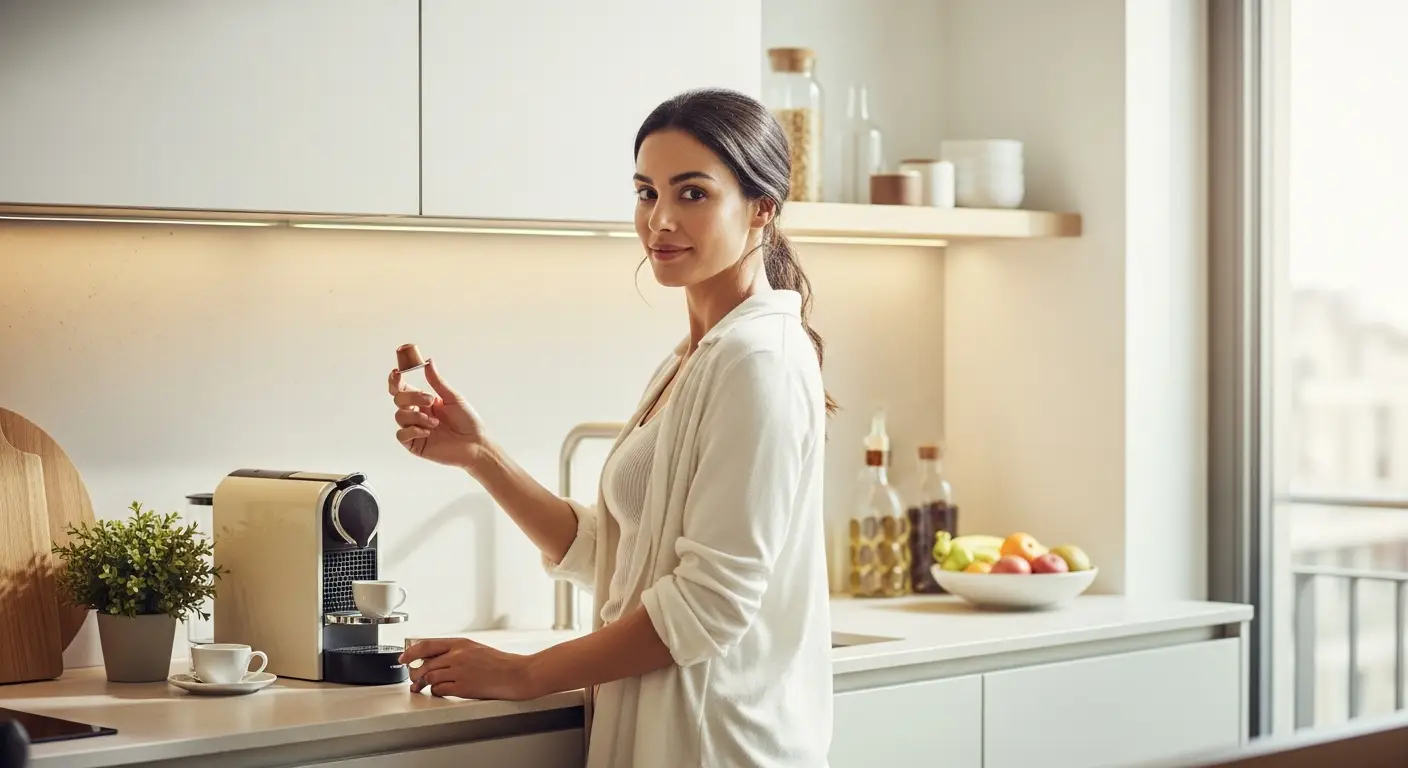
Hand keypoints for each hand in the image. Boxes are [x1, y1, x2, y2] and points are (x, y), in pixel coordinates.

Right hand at [388, 359, 489, 471]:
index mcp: (424, 402)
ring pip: (399, 416)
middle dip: (412, 397)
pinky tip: (428, 432)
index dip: (396, 381)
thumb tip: (428, 362)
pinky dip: (413, 431)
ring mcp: (414, 429)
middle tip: (431, 400)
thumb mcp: (453, 398)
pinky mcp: (414, 444)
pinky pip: (401, 435)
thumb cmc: (467, 421)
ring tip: (435, 423)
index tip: (397, 373)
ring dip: (417, 417)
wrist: (475, 443)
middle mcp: (417, 414)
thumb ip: (437, 382)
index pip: (403, 389)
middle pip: (398, 400)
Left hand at [400, 638, 539, 700]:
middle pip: (425, 663)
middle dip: (415, 673)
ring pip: (429, 677)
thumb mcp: (477, 649)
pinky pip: (439, 689)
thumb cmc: (501, 663)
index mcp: (461, 643)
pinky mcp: (463, 687)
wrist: (517, 674)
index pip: (427, 645)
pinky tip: (438, 691)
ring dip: (423, 684)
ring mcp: (460, 671)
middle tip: (413, 679)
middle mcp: (458, 655)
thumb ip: (456, 652)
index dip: (410, 652)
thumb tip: (435, 659)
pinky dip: (435, 691)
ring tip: (422, 687)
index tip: (403, 658)